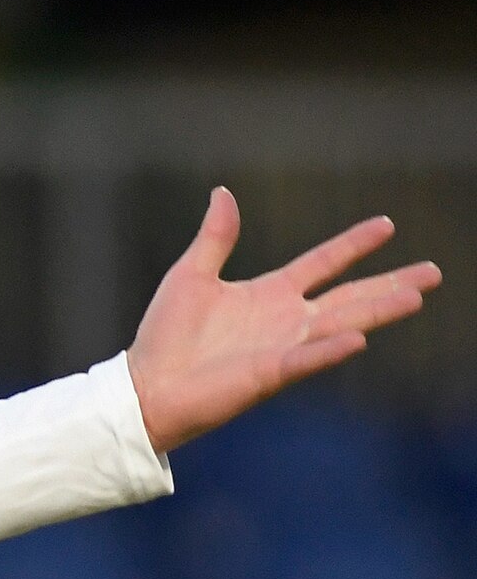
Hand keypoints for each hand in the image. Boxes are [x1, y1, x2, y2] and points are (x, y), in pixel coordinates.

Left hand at [127, 188, 438, 453]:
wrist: (146, 386)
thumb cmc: (165, 336)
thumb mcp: (191, 275)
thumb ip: (216, 237)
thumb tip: (222, 192)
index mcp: (269, 294)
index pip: (322, 263)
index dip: (353, 244)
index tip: (386, 224)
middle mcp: (285, 319)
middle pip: (349, 295)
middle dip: (391, 283)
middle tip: (433, 272)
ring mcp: (282, 347)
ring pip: (341, 324)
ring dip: (377, 311)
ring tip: (416, 296)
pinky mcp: (269, 374)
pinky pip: (306, 358)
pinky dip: (331, 349)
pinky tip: (359, 337)